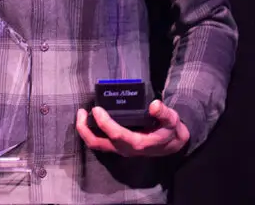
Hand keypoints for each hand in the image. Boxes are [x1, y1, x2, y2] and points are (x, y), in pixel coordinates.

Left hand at [75, 100, 189, 157]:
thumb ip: (164, 113)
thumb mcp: (172, 121)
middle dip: (85, 130)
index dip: (104, 123)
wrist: (172, 145)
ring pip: (96, 144)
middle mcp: (126, 148)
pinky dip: (91, 132)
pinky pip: (100, 142)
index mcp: (138, 143)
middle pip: (98, 144)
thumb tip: (154, 105)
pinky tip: (90, 119)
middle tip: (81, 112)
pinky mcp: (119, 146)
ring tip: (81, 115)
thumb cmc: (171, 131)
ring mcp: (121, 149)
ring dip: (85, 132)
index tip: (97, 109)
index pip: (116, 135)